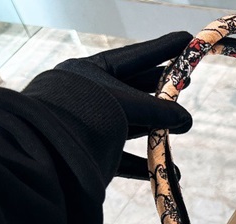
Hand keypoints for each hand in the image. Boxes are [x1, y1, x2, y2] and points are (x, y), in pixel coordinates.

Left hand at [55, 32, 192, 179]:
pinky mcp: (94, 153)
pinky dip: (147, 164)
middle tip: (186, 83)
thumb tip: (186, 119)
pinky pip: (125, 158)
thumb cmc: (83, 114)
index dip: (162, 48)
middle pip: (135, 90)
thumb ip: (158, 110)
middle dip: (162, 89)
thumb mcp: (126, 105)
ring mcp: (93, 125)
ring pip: (132, 125)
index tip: (186, 41)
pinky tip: (170, 170)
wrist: (49, 150)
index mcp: (92, 72)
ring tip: (182, 126)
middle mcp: (92, 96)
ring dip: (158, 129)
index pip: (135, 57)